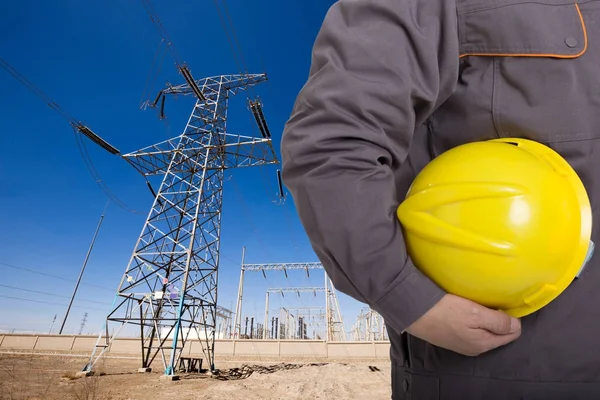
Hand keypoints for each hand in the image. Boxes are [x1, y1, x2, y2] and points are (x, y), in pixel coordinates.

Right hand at [405, 294, 521, 355]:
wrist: (413, 311)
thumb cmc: (445, 311)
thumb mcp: (476, 314)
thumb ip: (498, 322)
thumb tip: (517, 326)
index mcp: (483, 344)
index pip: (511, 334)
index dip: (512, 318)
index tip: (504, 303)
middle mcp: (474, 348)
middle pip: (497, 334)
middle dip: (499, 320)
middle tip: (491, 302)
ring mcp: (461, 345)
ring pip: (483, 331)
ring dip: (485, 320)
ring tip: (478, 304)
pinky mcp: (450, 338)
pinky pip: (470, 330)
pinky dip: (472, 321)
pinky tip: (464, 310)